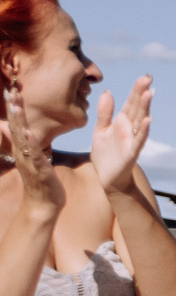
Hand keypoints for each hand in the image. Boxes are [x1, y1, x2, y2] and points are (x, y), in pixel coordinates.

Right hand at [3, 85, 64, 222]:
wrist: (44, 204)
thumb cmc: (41, 181)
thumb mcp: (34, 158)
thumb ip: (28, 143)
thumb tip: (20, 130)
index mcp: (24, 149)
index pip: (17, 125)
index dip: (15, 109)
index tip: (13, 91)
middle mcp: (23, 153)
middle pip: (16, 128)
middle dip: (14, 109)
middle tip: (11, 91)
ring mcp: (29, 161)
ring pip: (22, 139)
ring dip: (19, 122)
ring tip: (17, 106)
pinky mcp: (39, 170)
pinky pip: (34, 155)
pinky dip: (31, 144)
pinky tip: (30, 133)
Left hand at [88, 76, 152, 202]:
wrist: (108, 178)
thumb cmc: (105, 155)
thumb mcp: (100, 130)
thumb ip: (104, 112)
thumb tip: (108, 92)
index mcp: (121, 122)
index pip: (130, 102)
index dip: (137, 90)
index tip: (145, 77)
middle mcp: (129, 129)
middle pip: (137, 108)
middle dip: (142, 93)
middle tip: (148, 78)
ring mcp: (132, 140)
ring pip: (140, 121)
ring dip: (145, 108)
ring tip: (149, 94)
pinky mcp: (131, 153)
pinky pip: (138, 140)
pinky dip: (143, 130)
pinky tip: (147, 120)